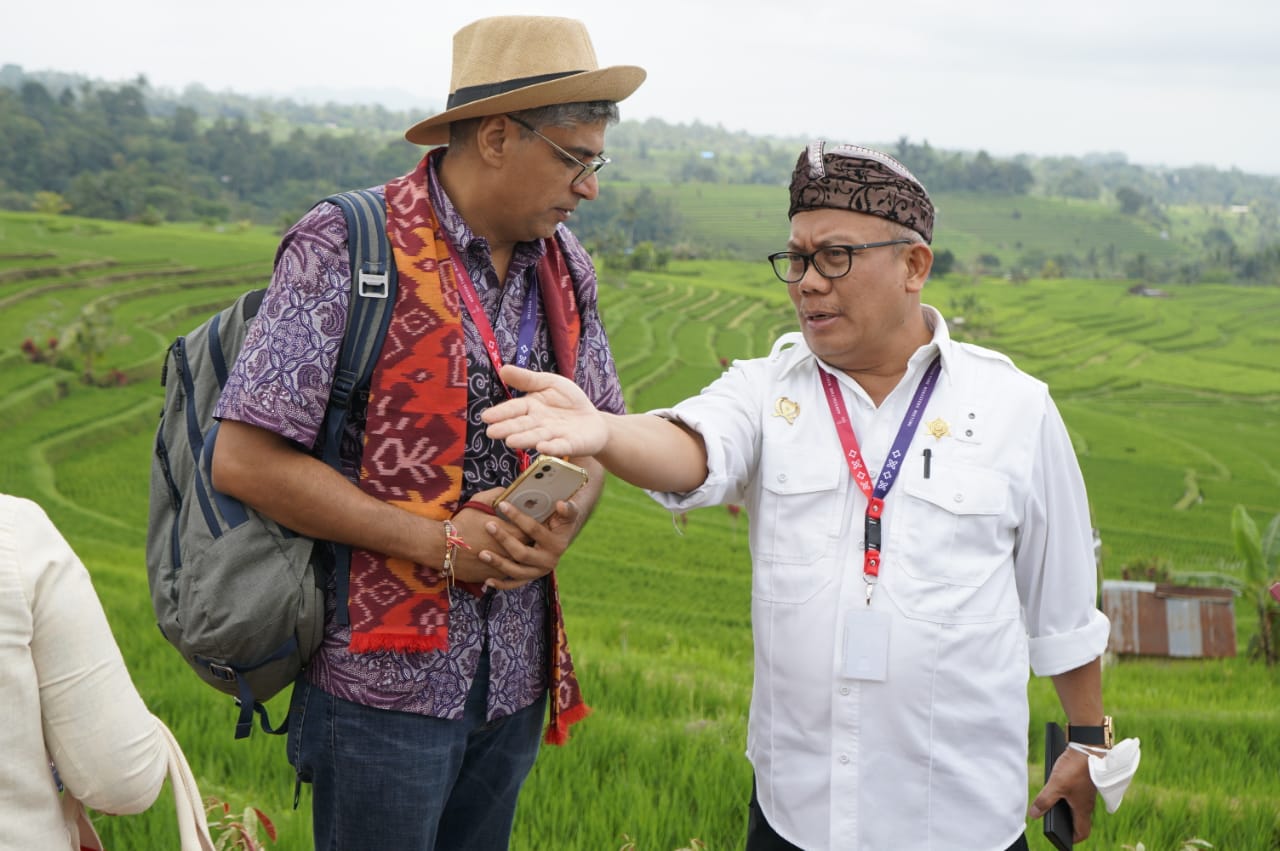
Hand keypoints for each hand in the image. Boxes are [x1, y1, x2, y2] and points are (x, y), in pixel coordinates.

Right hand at [445, 487, 529, 584]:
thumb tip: (508, 491)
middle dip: (530, 540)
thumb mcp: (478, 502)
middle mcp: (510, 552)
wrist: (442, 547)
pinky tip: (503, 560)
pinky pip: (504, 573)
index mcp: (511, 533)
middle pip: (529, 547)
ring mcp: (502, 567)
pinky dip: (505, 566)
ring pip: (518, 563)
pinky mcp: (492, 577)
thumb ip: (496, 495)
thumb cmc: (462, 523)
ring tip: (518, 547)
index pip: (533, 529)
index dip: (535, 525)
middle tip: (531, 535)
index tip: (536, 521)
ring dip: (519, 555)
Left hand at [479, 493, 582, 591]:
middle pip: (522, 553)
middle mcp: (549, 561)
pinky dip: (501, 584)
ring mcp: (539, 572)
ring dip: (498, 563)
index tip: (502, 505)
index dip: (517, 517)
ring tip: (481, 553)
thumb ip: (567, 509)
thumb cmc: (563, 519)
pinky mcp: (531, 578)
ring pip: (516, 571)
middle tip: (488, 525)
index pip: (533, 530)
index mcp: (557, 545)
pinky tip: (486, 580)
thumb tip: (561, 504)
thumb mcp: (569, 513)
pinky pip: (514, 584)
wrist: (562, 535)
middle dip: (504, 539)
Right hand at [482, 364, 608, 456]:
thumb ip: (528, 379)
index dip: (501, 413)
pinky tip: (542, 447)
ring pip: (538, 436)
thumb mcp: (549, 383)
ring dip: (525, 439)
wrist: (593, 420)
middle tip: (492, 432)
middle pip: (522, 425)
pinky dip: (552, 448)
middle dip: (507, 429)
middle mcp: (539, 424)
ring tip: (511, 441)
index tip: (486, 417)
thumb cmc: (568, 401)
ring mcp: (554, 435)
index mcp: (532, 407)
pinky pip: (561, 446)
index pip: (515, 409)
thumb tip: (503, 368)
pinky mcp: (570, 445)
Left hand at [1029, 746, 1096, 841]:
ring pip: (1076, 805)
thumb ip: (1045, 800)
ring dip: (1065, 808)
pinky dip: (1066, 795)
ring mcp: (1087, 790)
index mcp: (1083, 808)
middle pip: (1078, 819)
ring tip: (1049, 806)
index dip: (1073, 838)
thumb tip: (1034, 815)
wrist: (1089, 745)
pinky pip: (1075, 792)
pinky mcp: (1084, 779)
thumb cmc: (1075, 767)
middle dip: (1067, 824)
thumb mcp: (1056, 785)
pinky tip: (1055, 788)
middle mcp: (1087, 802)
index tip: (1063, 839)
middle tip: (1054, 823)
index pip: (1083, 831)